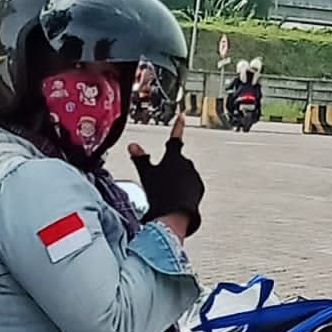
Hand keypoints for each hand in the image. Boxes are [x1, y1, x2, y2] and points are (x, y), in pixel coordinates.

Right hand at [127, 114, 204, 236]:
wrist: (175, 214)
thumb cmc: (160, 193)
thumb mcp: (146, 174)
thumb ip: (140, 158)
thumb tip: (132, 146)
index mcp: (174, 157)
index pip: (175, 137)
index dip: (177, 126)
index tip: (181, 117)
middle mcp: (187, 164)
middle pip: (177, 159)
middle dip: (170, 165)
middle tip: (160, 178)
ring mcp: (194, 176)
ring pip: (184, 173)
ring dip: (176, 178)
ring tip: (165, 191)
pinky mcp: (199, 189)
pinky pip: (190, 185)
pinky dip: (183, 188)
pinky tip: (174, 197)